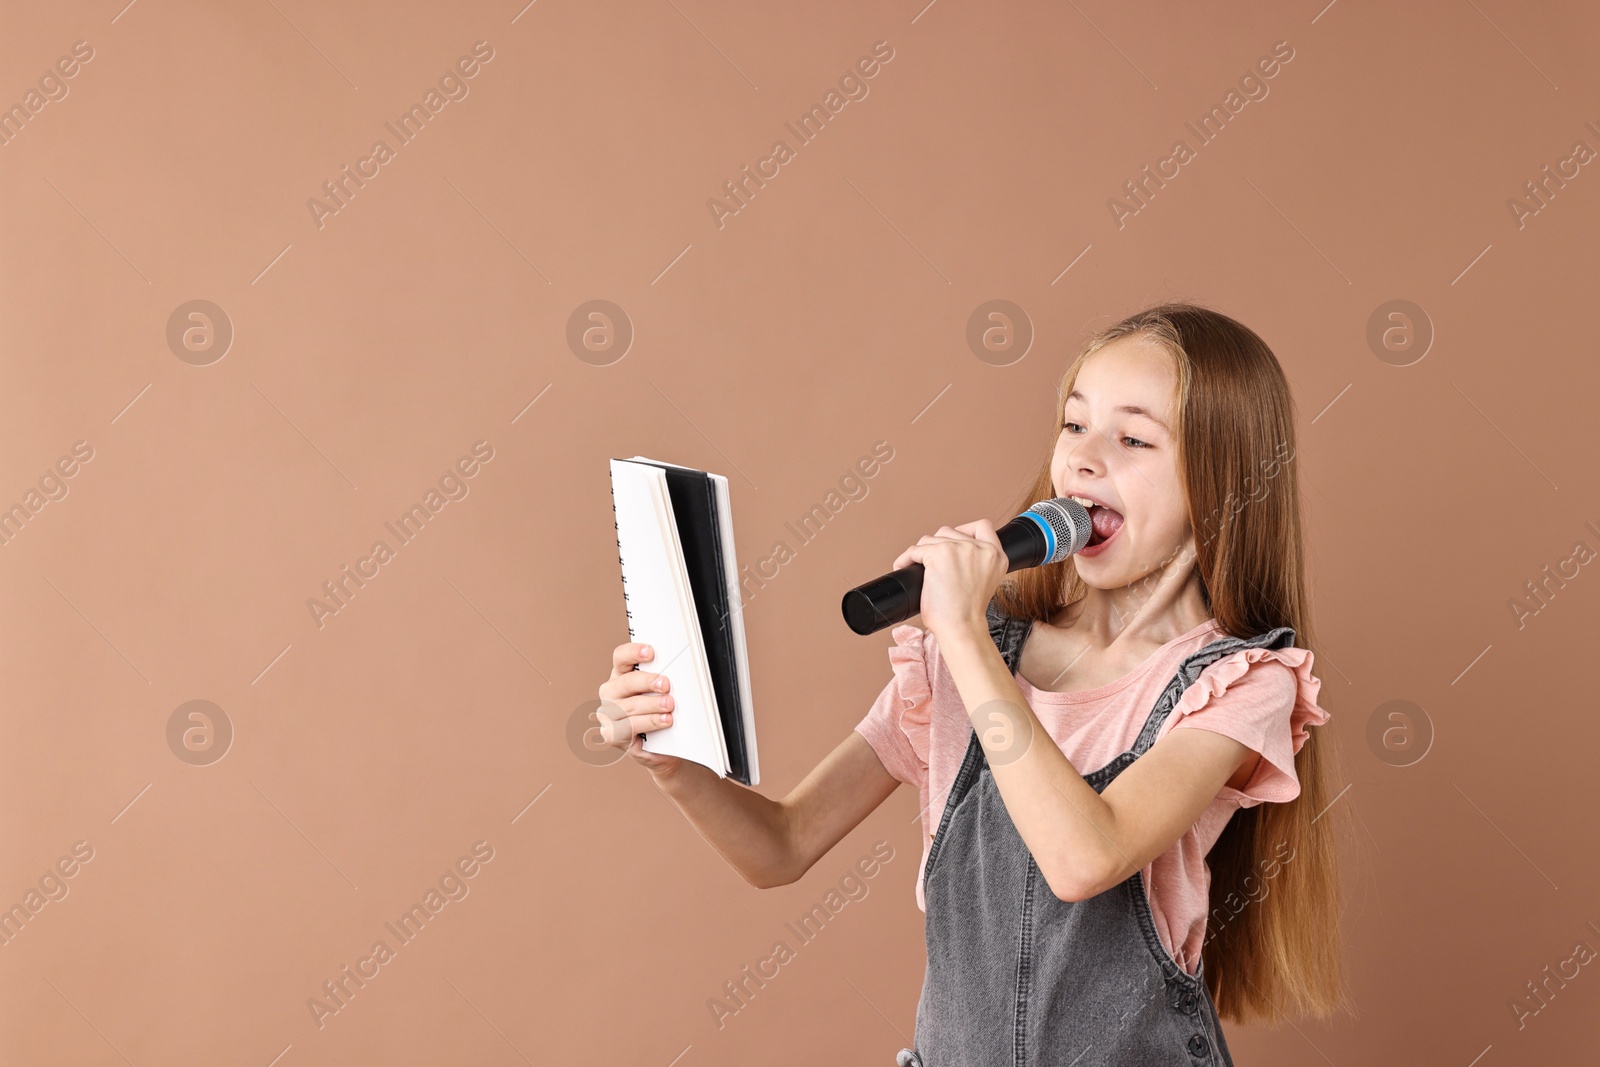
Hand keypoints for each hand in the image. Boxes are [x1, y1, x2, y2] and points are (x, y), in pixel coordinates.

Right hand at [596, 642, 688, 779]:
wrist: (662, 746)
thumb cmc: (660, 712)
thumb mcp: (661, 692)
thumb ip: (662, 680)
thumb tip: (678, 671)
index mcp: (621, 675)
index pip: (621, 657)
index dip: (634, 652)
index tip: (651, 652)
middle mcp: (611, 692)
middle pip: (626, 682)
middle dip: (647, 682)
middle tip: (666, 685)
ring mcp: (608, 714)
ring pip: (629, 706)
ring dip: (652, 705)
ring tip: (669, 705)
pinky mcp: (611, 734)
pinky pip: (629, 727)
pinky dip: (649, 723)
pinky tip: (664, 721)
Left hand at [891, 520, 1007, 642]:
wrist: (962, 628)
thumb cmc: (967, 614)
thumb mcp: (984, 581)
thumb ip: (976, 562)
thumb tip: (952, 550)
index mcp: (996, 555)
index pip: (983, 526)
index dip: (965, 530)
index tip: (953, 543)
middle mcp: (980, 548)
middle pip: (950, 532)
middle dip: (937, 546)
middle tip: (931, 565)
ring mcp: (959, 548)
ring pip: (931, 539)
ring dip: (922, 552)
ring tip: (918, 568)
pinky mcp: (939, 554)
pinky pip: (915, 550)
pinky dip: (905, 559)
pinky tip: (904, 567)